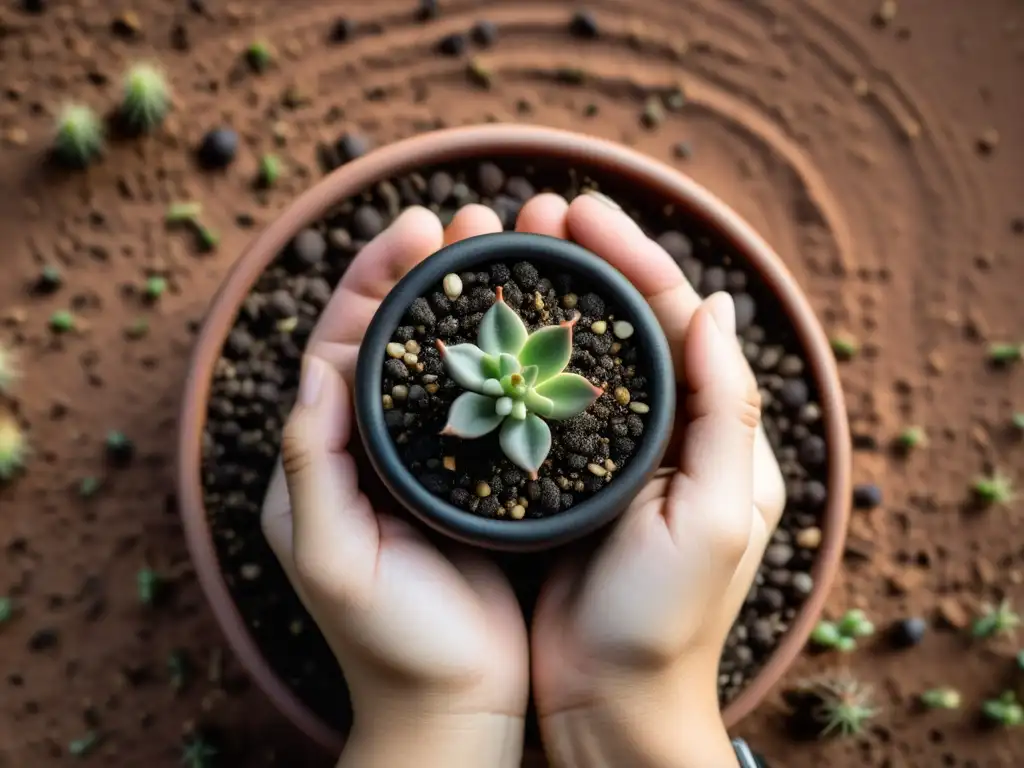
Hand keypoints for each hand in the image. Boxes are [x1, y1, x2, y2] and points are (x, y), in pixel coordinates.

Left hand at [261, 206, 535, 767]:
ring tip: (512, 248)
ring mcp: (432, 459)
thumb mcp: (329, 554)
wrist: (454, 705)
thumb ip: (311, 461)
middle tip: (475, 218)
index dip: (373, 278)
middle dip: (429, 271)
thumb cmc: (387, 641)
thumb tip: (319, 364)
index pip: (342, 343)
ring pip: (447, 360)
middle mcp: (375, 448)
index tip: (418, 227)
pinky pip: (492, 402)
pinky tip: (542, 327)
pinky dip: (510, 358)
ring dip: (473, 301)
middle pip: (397, 337)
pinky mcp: (483, 478)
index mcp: (326, 456)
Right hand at [525, 193, 787, 766]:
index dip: (632, 257)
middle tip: (534, 214)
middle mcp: (658, 433)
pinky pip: (535, 401)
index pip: (674, 318)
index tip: (580, 213)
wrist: (609, 702)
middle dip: (584, 262)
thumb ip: (725, 410)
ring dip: (543, 298)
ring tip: (502, 250)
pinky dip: (513, 358)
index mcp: (707, 431)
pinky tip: (478, 329)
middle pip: (623, 324)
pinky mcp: (554, 481)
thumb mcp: (718, 516)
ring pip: (576, 354)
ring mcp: (603, 455)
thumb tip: (714, 303)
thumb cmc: (667, 620)